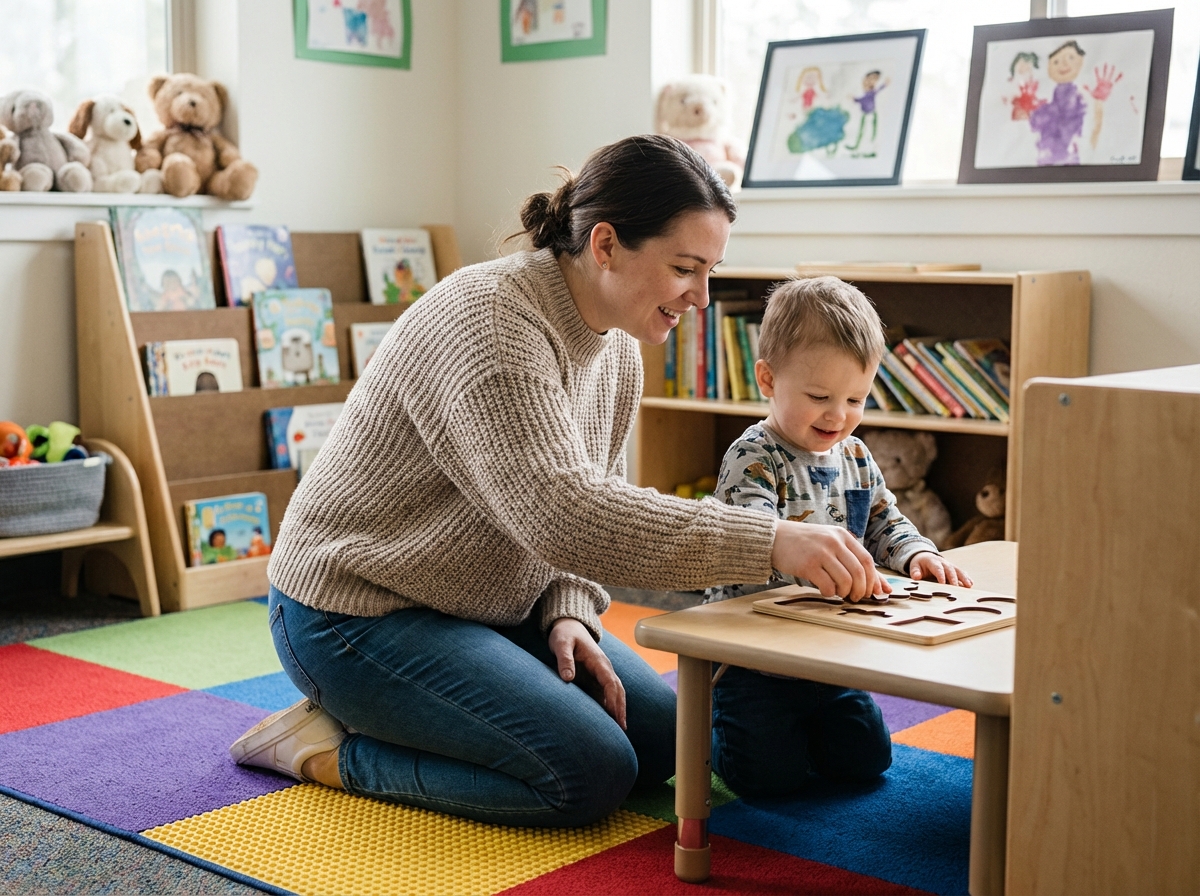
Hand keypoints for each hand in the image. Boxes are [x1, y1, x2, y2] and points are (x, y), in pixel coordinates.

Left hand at [548, 618, 626, 729]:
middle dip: (621, 708)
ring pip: (615, 692)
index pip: (610, 682)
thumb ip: (564, 659)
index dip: (613, 699)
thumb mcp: (561, 644)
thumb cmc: (564, 635)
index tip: (615, 715)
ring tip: (620, 728)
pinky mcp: (596, 677)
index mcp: (598, 660)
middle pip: (617, 689)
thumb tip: (568, 678)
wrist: (568, 626)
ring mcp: (601, 672)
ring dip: (619, 708)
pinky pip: (606, 693)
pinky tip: (609, 719)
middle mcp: (604, 667)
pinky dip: (611, 705)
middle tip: (622, 728)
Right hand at [770, 521, 889, 602]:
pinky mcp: (808, 565)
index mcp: (842, 536)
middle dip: (862, 590)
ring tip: (840, 594)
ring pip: (845, 580)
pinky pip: (828, 585)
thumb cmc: (805, 543)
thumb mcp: (830, 543)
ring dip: (846, 593)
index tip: (873, 592)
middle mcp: (834, 542)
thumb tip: (881, 587)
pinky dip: (830, 593)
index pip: (867, 560)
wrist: (775, 537)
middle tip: (857, 597)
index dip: (873, 580)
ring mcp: (820, 553)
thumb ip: (852, 560)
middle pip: (859, 572)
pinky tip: (825, 591)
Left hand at [909, 552, 972, 587]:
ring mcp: (950, 565)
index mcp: (933, 562)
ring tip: (968, 586)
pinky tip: (970, 584)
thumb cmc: (920, 564)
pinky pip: (961, 572)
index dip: (940, 575)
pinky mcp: (954, 569)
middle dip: (953, 578)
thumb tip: (916, 576)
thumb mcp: (914, 566)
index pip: (937, 568)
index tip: (942, 583)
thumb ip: (915, 572)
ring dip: (964, 578)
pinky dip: (966, 578)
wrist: (925, 557)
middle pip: (950, 570)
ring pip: (958, 571)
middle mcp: (943, 563)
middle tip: (956, 588)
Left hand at [1084, 64, 1121, 101]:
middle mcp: (1103, 81)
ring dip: (1112, 70)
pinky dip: (1119, 77)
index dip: (1096, 71)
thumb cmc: (1094, 97)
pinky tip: (1122, 73)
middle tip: (1105, 62)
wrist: (1100, 101)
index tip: (1095, 66)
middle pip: (1104, 73)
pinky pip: (1117, 81)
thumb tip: (1081, 85)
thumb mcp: (1089, 92)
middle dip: (1105, 68)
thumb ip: (1086, 88)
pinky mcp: (1112, 85)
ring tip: (1113, 65)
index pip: (1097, 75)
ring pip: (1110, 75)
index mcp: (1098, 82)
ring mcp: (1108, 83)